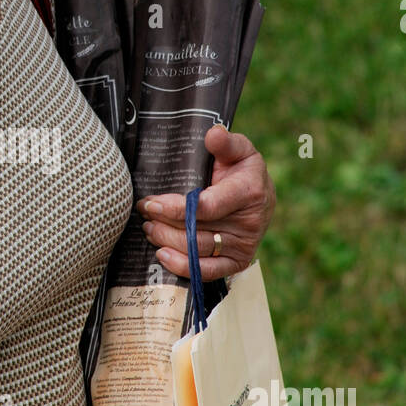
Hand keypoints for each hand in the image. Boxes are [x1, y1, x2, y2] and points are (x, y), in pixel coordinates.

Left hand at [136, 125, 275, 281]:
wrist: (260, 195)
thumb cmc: (242, 170)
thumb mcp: (239, 150)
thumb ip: (225, 143)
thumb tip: (213, 133)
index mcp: (249, 192)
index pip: (207, 207)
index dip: (176, 208)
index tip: (151, 203)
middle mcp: (249, 223)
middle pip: (197, 231)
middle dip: (164, 223)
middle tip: (144, 211)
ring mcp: (244, 246)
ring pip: (197, 250)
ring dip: (167, 240)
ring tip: (149, 227)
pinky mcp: (237, 262)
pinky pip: (208, 272)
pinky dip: (183, 266)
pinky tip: (162, 255)